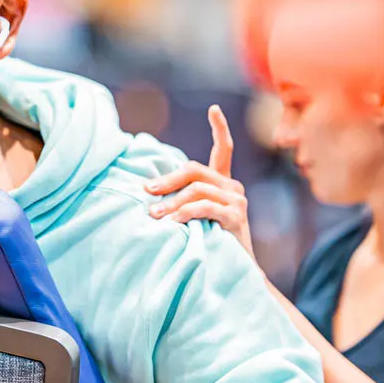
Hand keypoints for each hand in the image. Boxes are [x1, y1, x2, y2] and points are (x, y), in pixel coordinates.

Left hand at [145, 105, 253, 255]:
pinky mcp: (236, 216)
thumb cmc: (210, 245)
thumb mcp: (196, 218)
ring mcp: (237, 201)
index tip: (214, 109)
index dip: (220, 129)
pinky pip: (204, 207)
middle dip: (167, 179)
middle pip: (195, 170)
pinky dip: (184, 214)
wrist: (236, 273)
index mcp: (224, 184)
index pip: (224, 150)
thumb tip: (148, 190)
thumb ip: (183, 201)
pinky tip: (171, 225)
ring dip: (171, 203)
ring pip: (197, 189)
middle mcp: (232, 188)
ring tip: (154, 216)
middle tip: (146, 190)